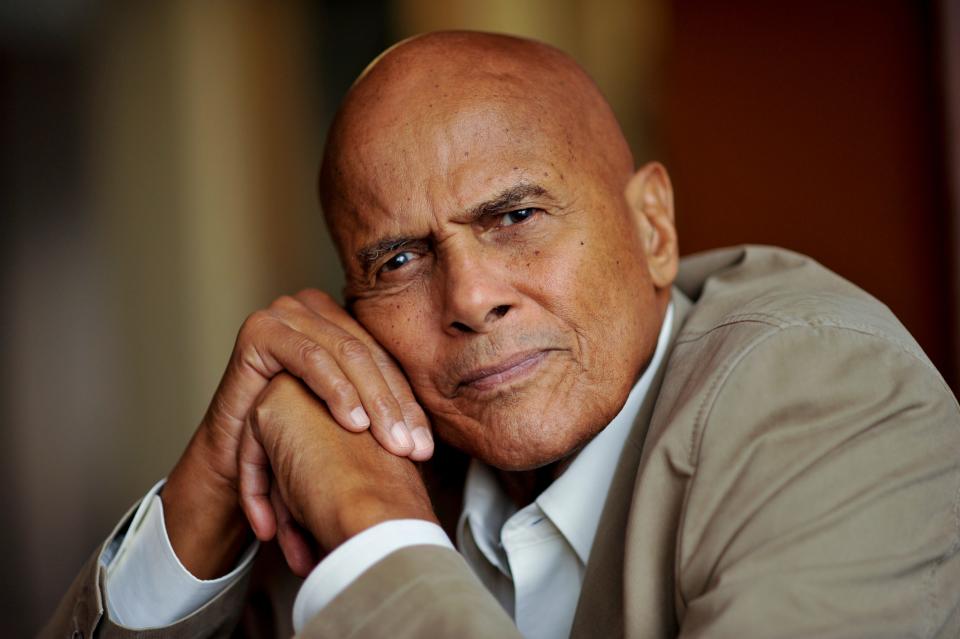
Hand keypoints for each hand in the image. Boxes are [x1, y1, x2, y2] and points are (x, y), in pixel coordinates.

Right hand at [163, 289, 431, 577]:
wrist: (234, 465)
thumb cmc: (293, 442)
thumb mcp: (348, 422)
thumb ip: (384, 408)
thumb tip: (439, 431)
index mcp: (341, 323)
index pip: (385, 362)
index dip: (409, 405)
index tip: (426, 448)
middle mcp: (315, 310)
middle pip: (369, 358)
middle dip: (396, 407)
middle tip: (413, 450)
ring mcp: (286, 314)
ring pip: (346, 356)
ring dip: (373, 402)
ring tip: (389, 442)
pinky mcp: (260, 329)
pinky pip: (310, 357)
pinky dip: (336, 390)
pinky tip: (354, 421)